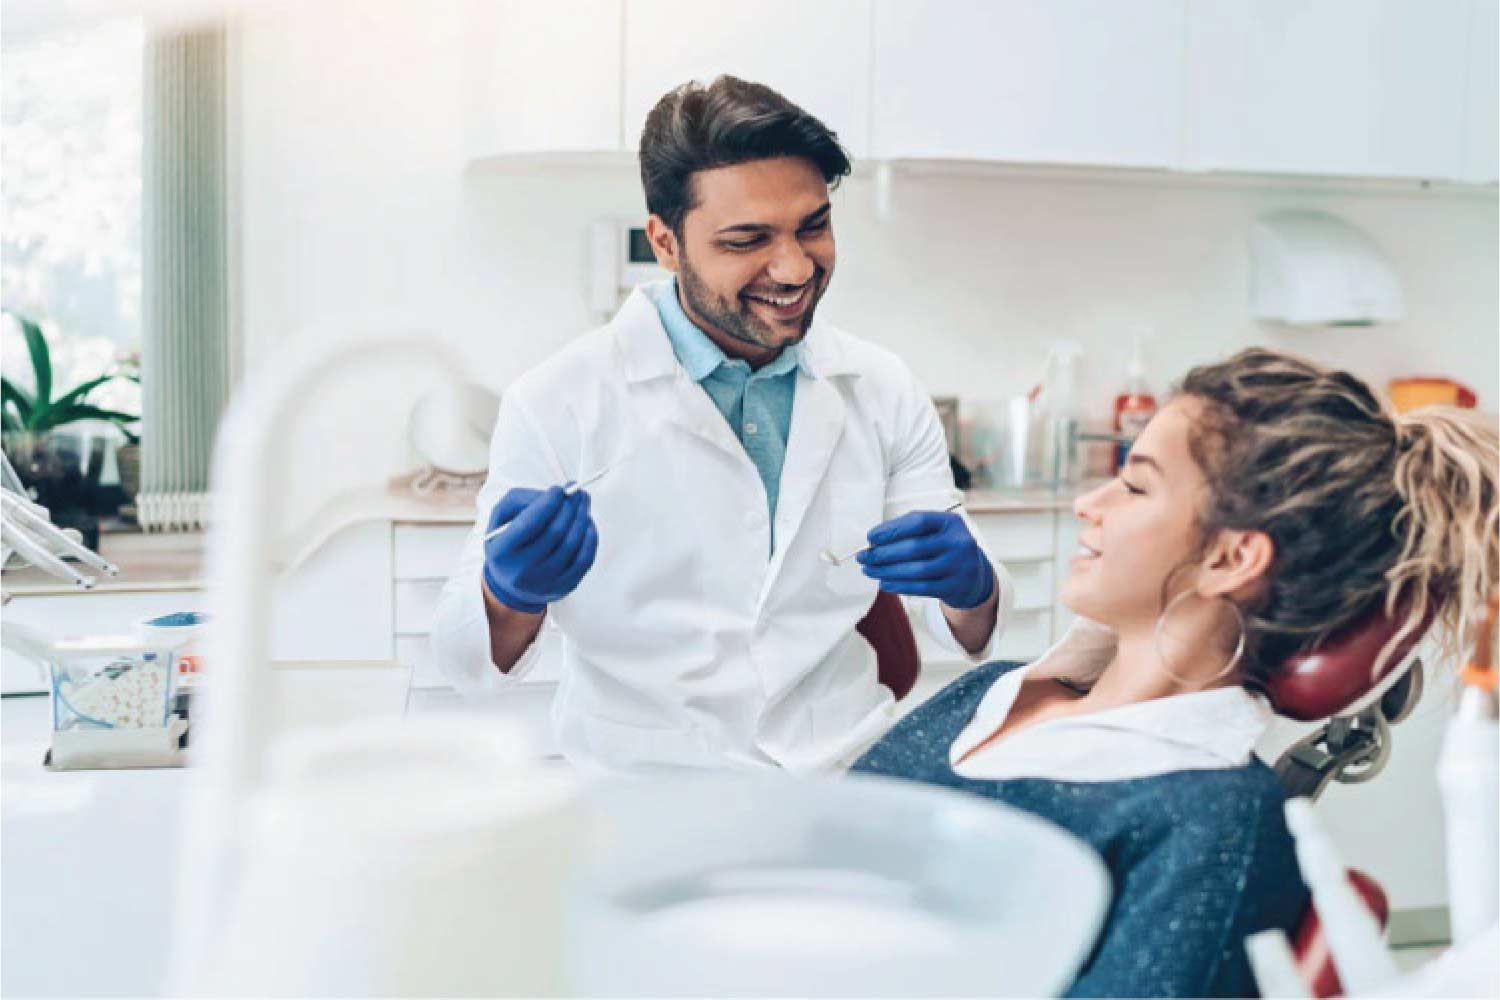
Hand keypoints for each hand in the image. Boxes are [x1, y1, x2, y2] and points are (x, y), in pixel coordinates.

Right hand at [482, 485, 598, 613]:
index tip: (559, 489)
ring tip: (582, 503)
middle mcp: (521, 570)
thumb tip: (557, 494)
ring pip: (572, 544)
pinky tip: (587, 524)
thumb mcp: (502, 518)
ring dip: (582, 518)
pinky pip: (584, 559)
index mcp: (501, 552)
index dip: (547, 503)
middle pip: (555, 532)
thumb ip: (521, 499)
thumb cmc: (508, 540)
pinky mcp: (563, 587)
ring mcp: (544, 583)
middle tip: (577, 491)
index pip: (529, 524)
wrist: (510, 583)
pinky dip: (590, 538)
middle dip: (569, 507)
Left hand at [856, 509, 993, 608]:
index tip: (870, 538)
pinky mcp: (955, 587)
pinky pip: (922, 588)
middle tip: (863, 557)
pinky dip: (899, 585)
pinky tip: (884, 583)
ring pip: (916, 570)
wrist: (973, 575)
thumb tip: (873, 542)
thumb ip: (908, 531)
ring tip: (869, 570)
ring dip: (887, 571)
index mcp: (950, 522)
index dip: (892, 529)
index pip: (918, 522)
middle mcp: (958, 542)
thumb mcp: (934, 532)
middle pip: (914, 548)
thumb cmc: (943, 548)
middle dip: (883, 553)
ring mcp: (959, 566)